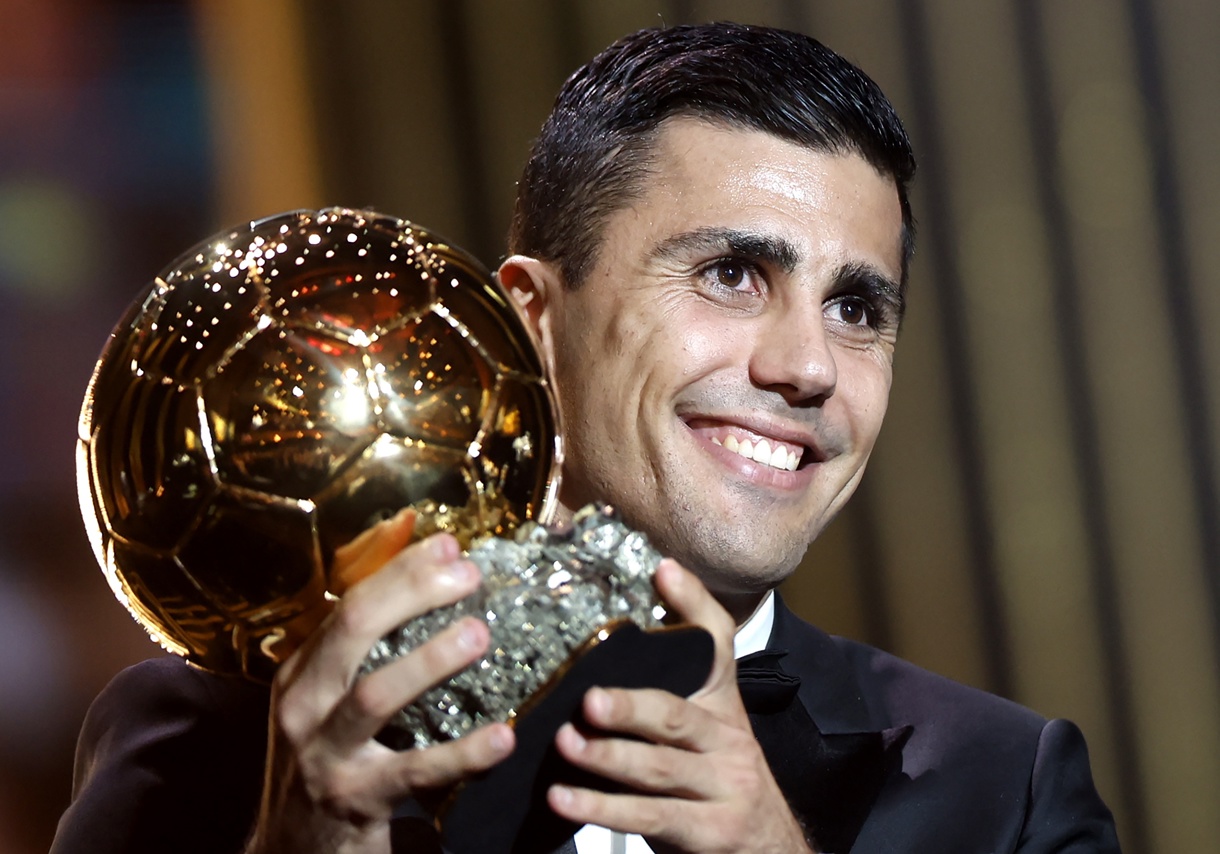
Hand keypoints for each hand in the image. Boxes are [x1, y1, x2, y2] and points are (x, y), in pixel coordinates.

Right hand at [246, 517, 514, 853]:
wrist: (293, 848)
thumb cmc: (327, 759)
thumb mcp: (327, 700)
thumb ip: (363, 650)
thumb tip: (423, 579)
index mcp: (302, 671)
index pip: (349, 603)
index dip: (401, 570)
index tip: (449, 546)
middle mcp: (305, 704)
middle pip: (355, 630)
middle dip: (412, 594)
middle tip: (468, 576)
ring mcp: (326, 753)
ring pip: (375, 695)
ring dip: (430, 661)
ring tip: (478, 634)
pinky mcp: (357, 798)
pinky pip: (415, 771)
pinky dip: (462, 754)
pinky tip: (502, 737)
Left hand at [546, 561, 812, 852]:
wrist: (771, 848)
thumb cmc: (716, 781)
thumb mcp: (702, 732)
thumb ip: (664, 692)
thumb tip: (597, 657)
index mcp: (722, 704)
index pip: (716, 644)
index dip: (692, 604)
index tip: (661, 570)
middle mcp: (728, 740)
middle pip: (676, 714)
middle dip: (630, 705)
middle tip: (588, 699)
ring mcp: (724, 787)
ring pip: (660, 768)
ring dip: (608, 757)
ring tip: (567, 744)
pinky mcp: (711, 832)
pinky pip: (652, 817)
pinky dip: (603, 809)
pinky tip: (566, 799)